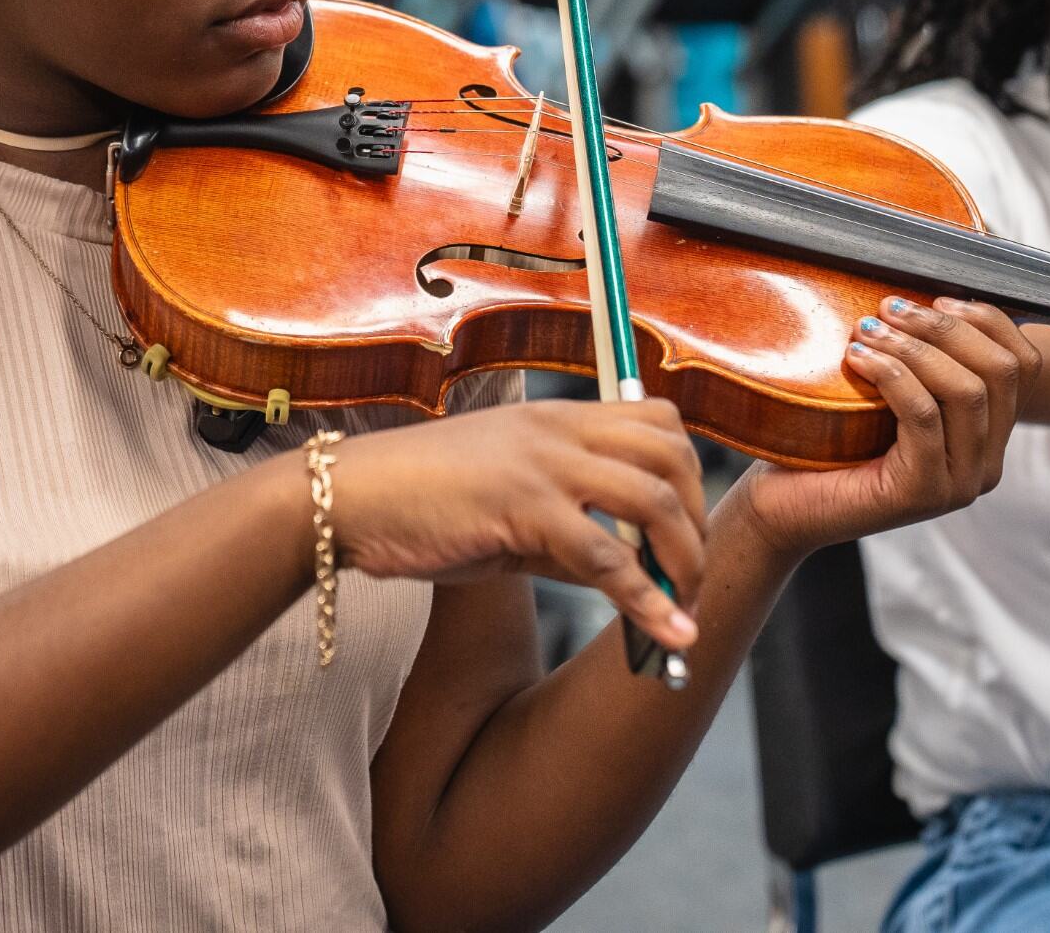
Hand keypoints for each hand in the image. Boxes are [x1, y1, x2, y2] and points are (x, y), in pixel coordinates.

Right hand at [333, 398, 707, 653]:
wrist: (350, 498)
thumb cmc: (420, 502)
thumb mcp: (509, 505)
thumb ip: (570, 530)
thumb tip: (630, 575)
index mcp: (556, 417)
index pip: (658, 420)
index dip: (690, 474)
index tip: (688, 528)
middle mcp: (559, 428)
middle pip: (672, 456)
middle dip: (699, 521)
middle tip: (691, 577)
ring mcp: (542, 462)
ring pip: (654, 500)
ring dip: (685, 561)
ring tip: (684, 609)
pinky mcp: (522, 506)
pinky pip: (606, 555)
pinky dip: (646, 599)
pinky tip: (665, 632)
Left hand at [734, 296, 1039, 557]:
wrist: (785, 506)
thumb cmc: (829, 442)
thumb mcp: (887, 389)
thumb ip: (921, 355)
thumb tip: (925, 290)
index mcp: (988, 435)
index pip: (1023, 364)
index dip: (986, 319)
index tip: (934, 299)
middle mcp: (985, 464)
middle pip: (1001, 372)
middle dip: (946, 327)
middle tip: (891, 307)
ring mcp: (959, 483)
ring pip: (966, 391)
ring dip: (914, 347)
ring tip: (867, 329)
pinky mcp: (923, 493)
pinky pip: (924, 416)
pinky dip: (892, 374)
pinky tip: (857, 358)